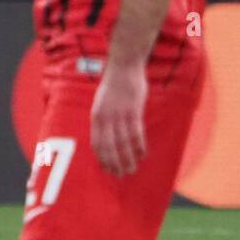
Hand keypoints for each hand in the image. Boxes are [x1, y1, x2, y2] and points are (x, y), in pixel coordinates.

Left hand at [90, 60, 147, 175]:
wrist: (124, 65)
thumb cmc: (114, 85)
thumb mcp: (102, 102)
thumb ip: (104, 119)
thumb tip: (107, 136)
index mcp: (96, 116)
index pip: (96, 143)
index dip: (102, 158)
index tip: (107, 169)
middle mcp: (106, 117)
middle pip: (108, 146)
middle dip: (114, 163)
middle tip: (121, 175)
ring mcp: (119, 114)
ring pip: (122, 143)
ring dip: (127, 159)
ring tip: (132, 169)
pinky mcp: (133, 110)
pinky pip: (136, 133)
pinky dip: (139, 146)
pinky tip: (142, 155)